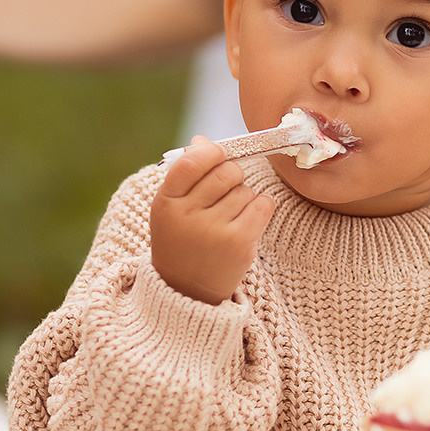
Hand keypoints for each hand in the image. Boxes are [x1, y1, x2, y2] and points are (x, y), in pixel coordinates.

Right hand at [150, 136, 274, 304]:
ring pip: (246, 189)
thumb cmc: (181, 239)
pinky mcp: (240, 243)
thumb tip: (203, 140)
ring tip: (228, 216)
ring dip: (243, 197)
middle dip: (232, 175)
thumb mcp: (171, 207)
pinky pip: (263, 204)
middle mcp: (189, 216)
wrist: (187, 290)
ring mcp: (215, 230)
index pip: (193, 160)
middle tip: (225, 190)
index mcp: (166, 202)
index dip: (211, 153)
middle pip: (227, 171)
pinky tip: (247, 221)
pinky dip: (260, 207)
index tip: (217, 156)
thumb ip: (186, 173)